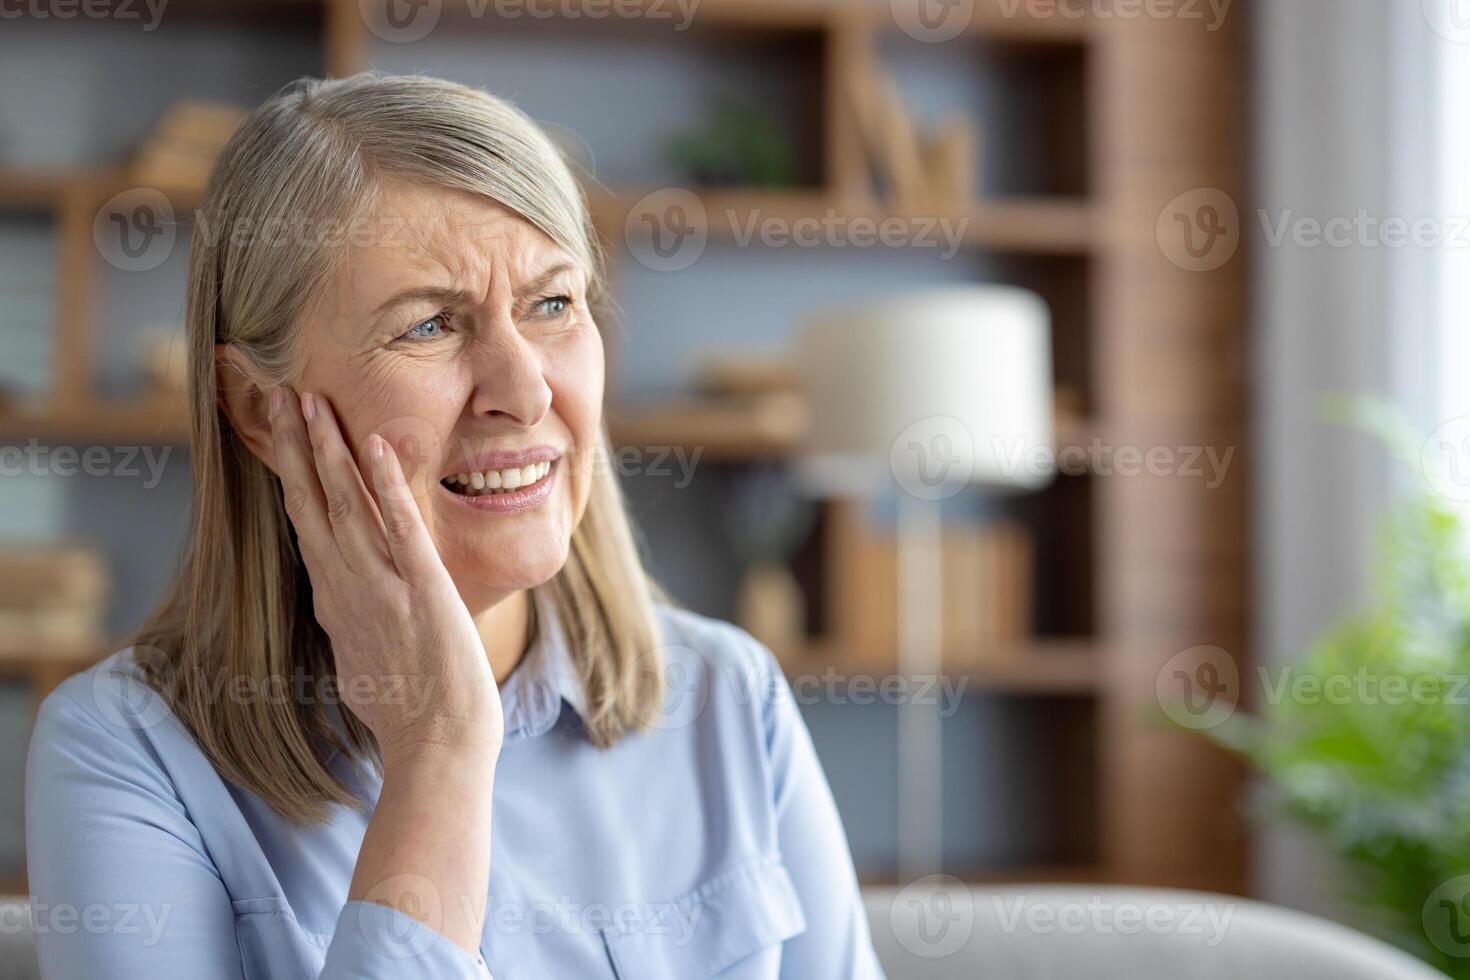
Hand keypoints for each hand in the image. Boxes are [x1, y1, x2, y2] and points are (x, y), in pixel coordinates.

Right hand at [270, 387, 503, 765]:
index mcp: (333, 600)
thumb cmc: (404, 712)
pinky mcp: (422, 590)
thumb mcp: (360, 662)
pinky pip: (401, 528)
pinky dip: (387, 485)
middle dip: (296, 446)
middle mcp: (347, 586)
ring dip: (329, 450)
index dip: (293, 474)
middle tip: (281, 393)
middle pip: (312, 502)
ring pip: (346, 504)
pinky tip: (377, 445)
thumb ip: (350, 625)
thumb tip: (341, 611)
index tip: (282, 433)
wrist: (435, 746)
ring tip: (312, 402)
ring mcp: (381, 586)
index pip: (306, 522)